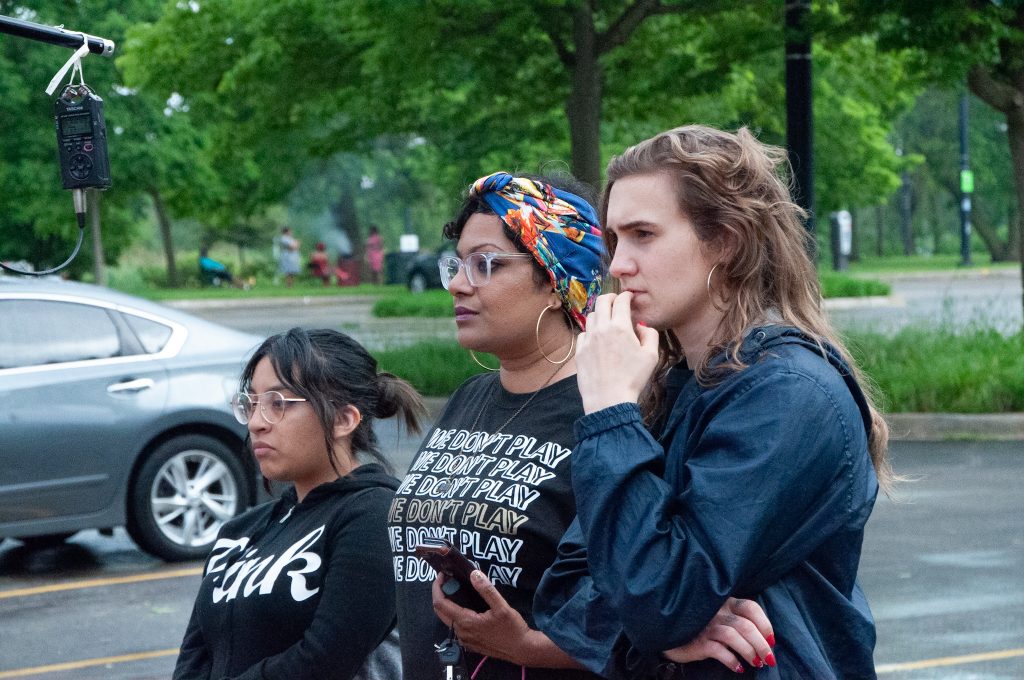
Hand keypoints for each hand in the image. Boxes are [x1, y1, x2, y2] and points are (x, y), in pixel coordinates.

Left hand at [431, 571, 534, 663]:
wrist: (522, 649)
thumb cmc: (512, 629)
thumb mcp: (502, 606)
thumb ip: (486, 590)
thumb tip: (473, 574)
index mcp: (466, 622)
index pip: (440, 604)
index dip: (437, 588)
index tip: (442, 576)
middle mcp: (461, 632)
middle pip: (440, 612)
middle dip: (441, 595)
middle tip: (449, 581)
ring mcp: (465, 640)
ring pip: (449, 620)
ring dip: (449, 605)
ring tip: (459, 592)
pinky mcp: (471, 644)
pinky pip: (457, 628)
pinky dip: (457, 615)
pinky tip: (468, 608)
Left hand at [577, 292, 659, 413]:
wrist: (609, 399)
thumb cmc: (633, 379)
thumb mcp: (651, 356)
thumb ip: (650, 335)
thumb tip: (641, 326)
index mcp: (620, 327)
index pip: (621, 301)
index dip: (626, 296)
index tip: (629, 297)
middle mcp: (601, 329)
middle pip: (602, 302)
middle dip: (610, 298)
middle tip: (616, 302)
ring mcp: (588, 339)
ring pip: (591, 316)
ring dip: (600, 314)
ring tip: (607, 321)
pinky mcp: (579, 351)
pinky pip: (583, 333)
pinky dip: (591, 332)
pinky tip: (597, 339)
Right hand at [662, 597, 775, 672]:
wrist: (672, 635)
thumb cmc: (703, 626)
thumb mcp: (721, 617)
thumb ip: (739, 620)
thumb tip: (766, 640)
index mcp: (725, 602)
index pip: (751, 607)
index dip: (765, 624)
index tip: (772, 640)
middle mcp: (716, 611)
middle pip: (746, 625)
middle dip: (762, 644)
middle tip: (769, 659)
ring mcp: (706, 626)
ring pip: (734, 637)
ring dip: (749, 652)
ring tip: (757, 664)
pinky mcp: (698, 641)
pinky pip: (719, 651)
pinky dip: (732, 660)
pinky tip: (738, 668)